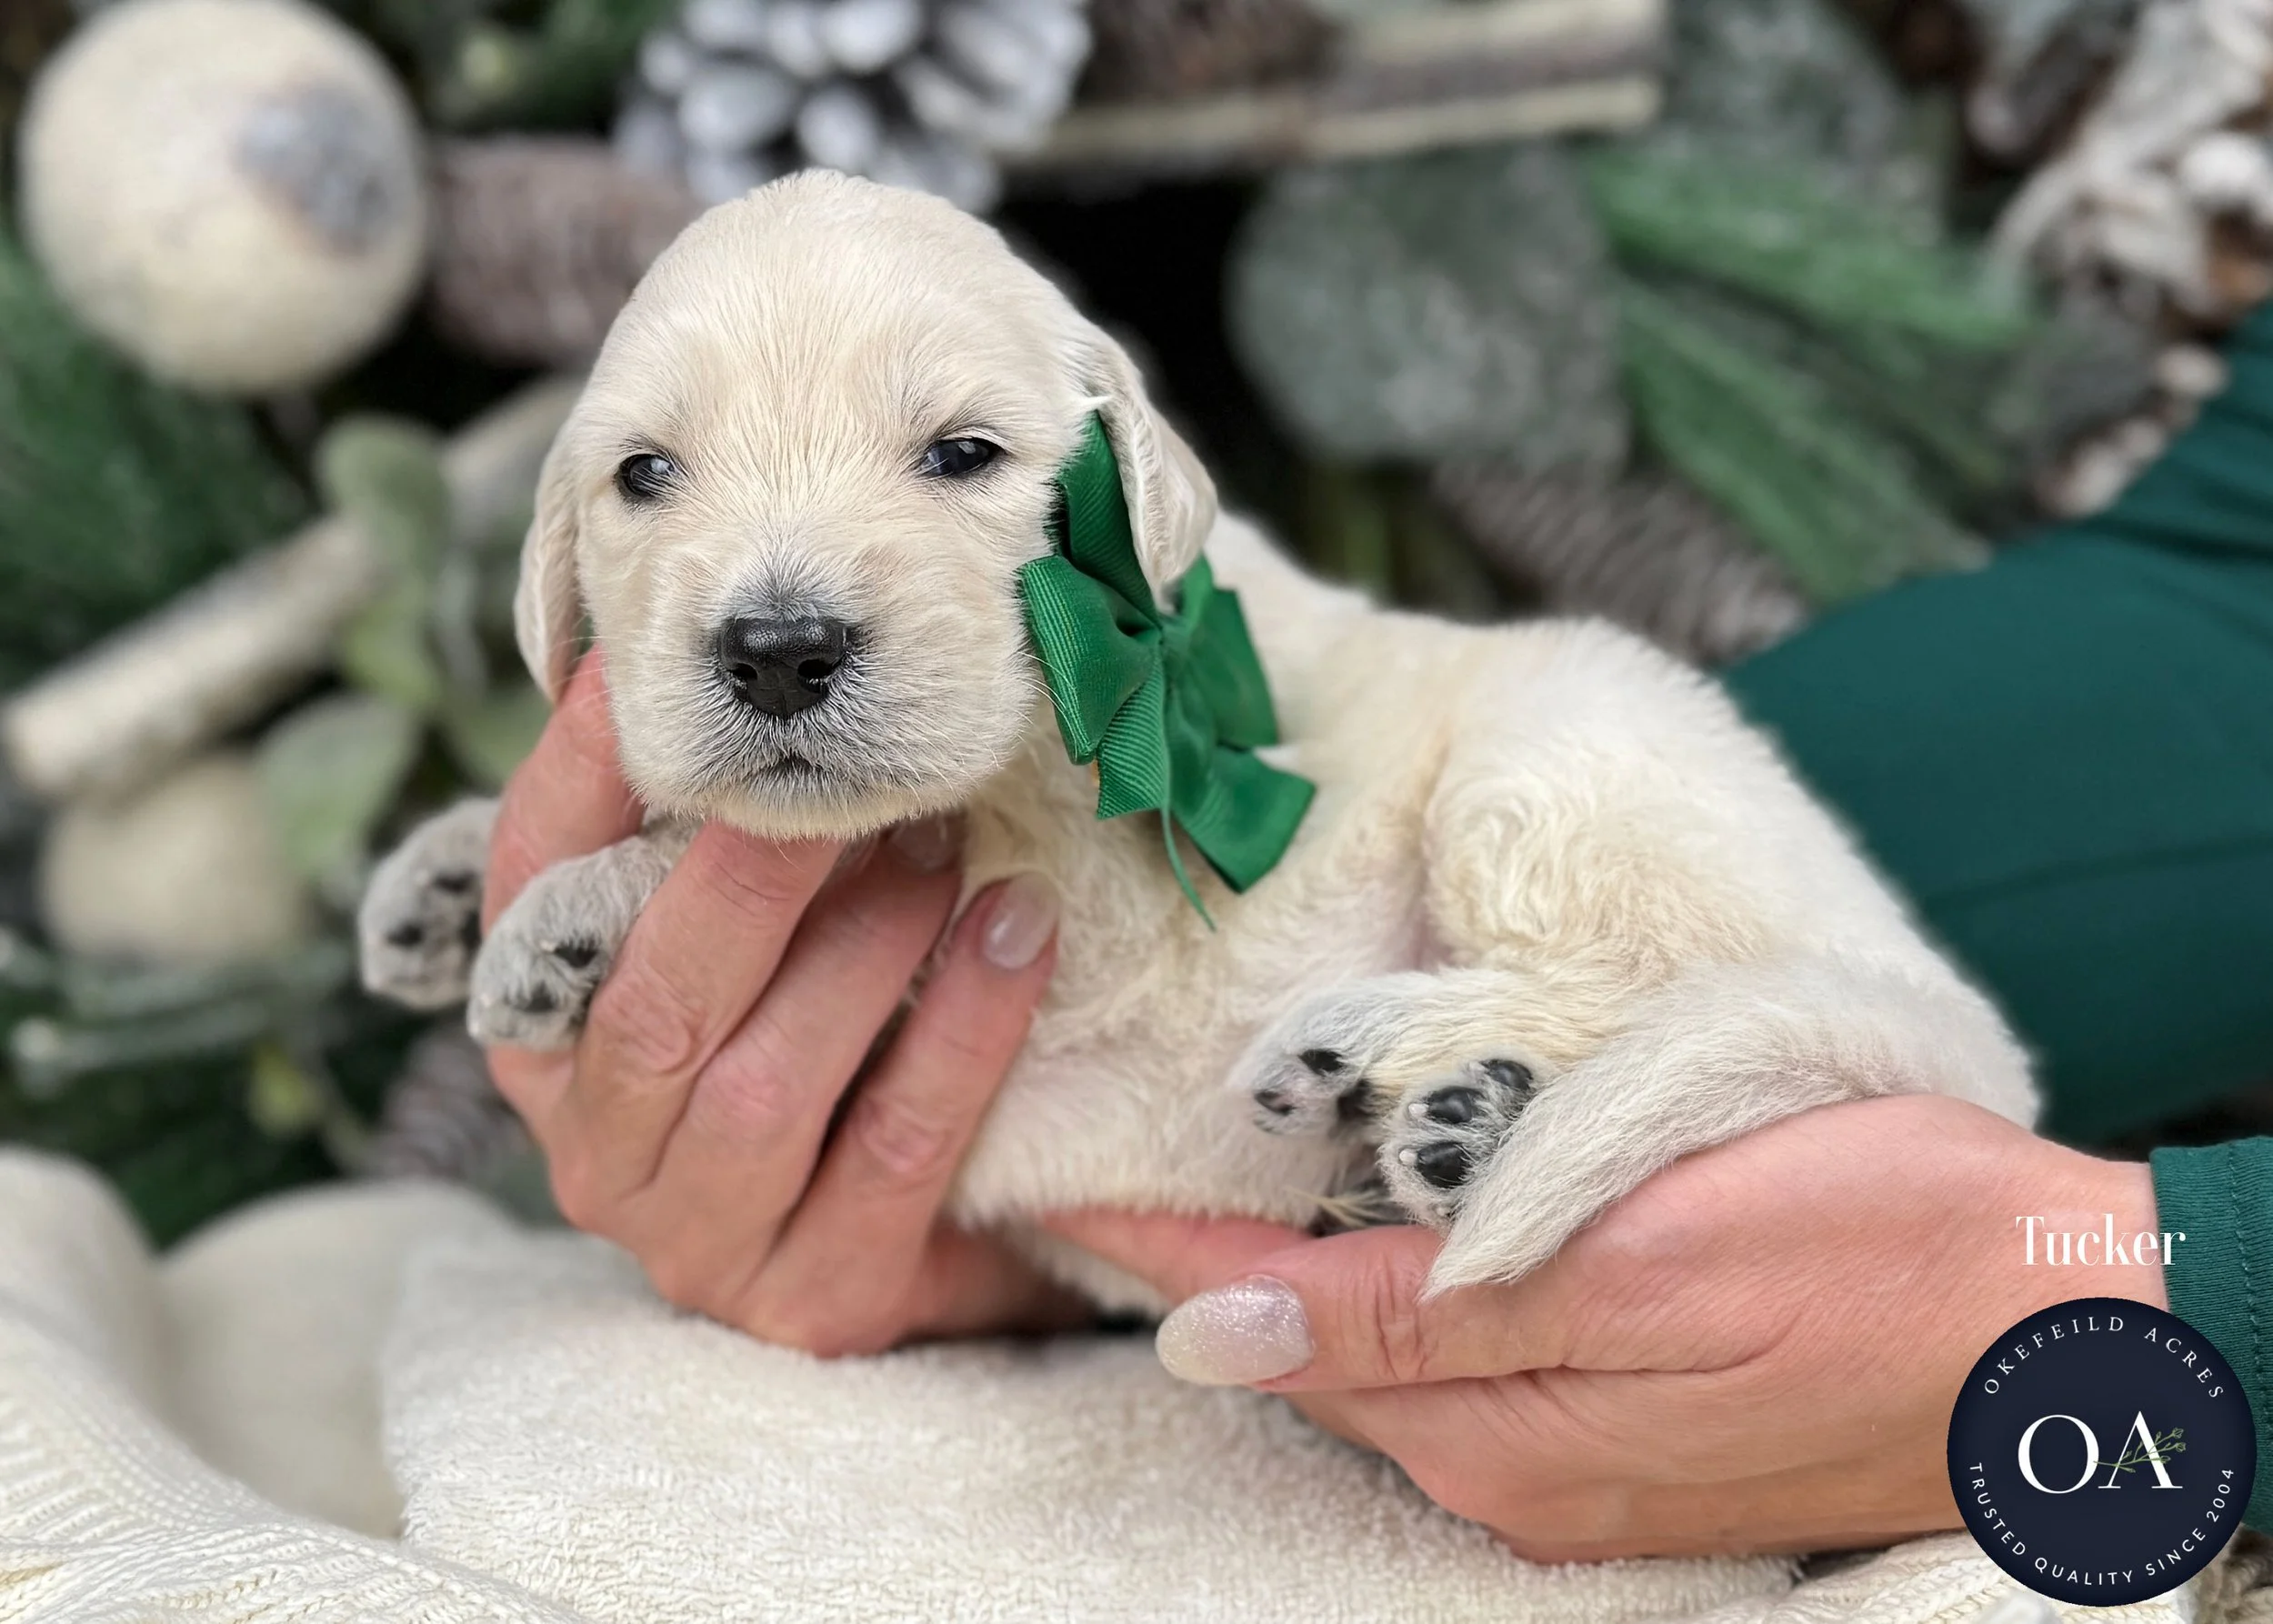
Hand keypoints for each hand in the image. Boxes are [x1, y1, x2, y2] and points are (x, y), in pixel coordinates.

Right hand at [484, 653, 1082, 1353]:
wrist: (920, 1246)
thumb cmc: (816, 1044)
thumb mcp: (748, 936)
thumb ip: (708, 827)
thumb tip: (709, 648)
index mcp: (544, 1036)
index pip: (531, 887)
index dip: (583, 773)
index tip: (643, 665)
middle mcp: (595, 1149)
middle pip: (653, 1004)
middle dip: (752, 879)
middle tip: (846, 780)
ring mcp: (698, 1242)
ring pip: (766, 1086)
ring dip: (867, 951)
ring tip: (947, 847)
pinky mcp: (816, 1302)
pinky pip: (895, 1153)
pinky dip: (963, 1032)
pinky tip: (1021, 934)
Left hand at [1049, 1094, 2163, 1559]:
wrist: (2066, 1326)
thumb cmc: (1872, 1251)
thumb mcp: (1636, 1261)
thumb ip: (1417, 1316)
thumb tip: (1213, 1337)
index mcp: (1498, 1428)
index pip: (1274, 1327)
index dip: (1161, 1248)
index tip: (1053, 1182)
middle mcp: (1512, 1467)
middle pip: (1315, 1356)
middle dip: (1215, 1262)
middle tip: (1126, 1147)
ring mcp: (1573, 1464)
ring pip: (1386, 1362)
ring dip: (1304, 1277)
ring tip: (1226, 1173)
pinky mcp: (1630, 1435)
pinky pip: (1468, 1367)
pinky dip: (1401, 1297)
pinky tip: (1386, 1232)